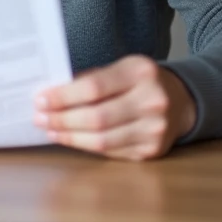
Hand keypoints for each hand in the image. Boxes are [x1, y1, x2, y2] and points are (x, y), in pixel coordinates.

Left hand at [33, 55, 195, 160]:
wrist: (181, 101)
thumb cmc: (141, 82)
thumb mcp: (122, 68)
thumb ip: (92, 79)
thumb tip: (52, 95)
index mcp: (140, 72)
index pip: (94, 87)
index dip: (63, 96)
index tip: (40, 99)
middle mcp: (152, 100)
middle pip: (97, 117)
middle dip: (62, 119)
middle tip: (39, 118)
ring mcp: (154, 128)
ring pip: (102, 140)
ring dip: (70, 137)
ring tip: (50, 130)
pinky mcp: (152, 150)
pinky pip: (111, 152)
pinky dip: (86, 146)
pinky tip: (71, 139)